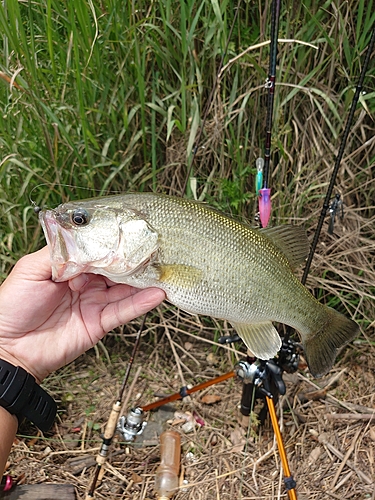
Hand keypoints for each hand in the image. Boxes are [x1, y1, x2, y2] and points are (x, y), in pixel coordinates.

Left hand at [0, 247, 164, 382]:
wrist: (9, 347)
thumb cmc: (13, 306)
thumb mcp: (31, 269)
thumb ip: (60, 254)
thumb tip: (88, 245)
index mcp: (69, 267)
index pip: (97, 252)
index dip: (111, 245)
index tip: (129, 236)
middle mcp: (85, 283)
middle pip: (115, 269)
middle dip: (133, 261)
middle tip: (153, 251)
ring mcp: (94, 303)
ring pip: (124, 289)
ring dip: (143, 281)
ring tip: (162, 271)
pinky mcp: (99, 323)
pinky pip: (123, 311)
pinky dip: (140, 303)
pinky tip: (155, 294)